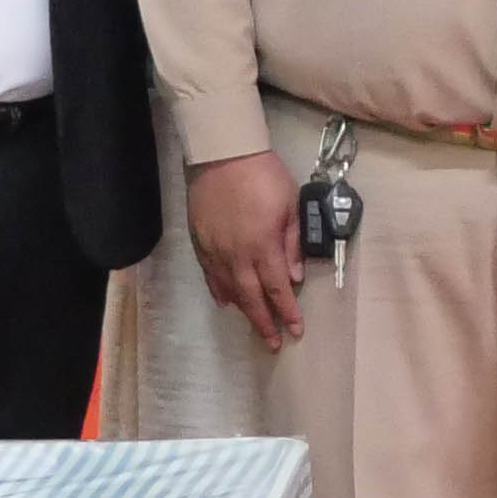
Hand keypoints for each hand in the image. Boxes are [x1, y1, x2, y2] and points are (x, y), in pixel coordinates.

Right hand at [190, 151, 305, 350]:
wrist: (222, 155)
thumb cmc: (263, 176)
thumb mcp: (290, 205)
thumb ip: (293, 243)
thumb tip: (294, 277)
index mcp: (263, 247)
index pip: (277, 290)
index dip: (287, 312)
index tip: (296, 330)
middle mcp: (237, 256)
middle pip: (252, 298)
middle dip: (264, 322)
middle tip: (274, 342)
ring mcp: (215, 251)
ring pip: (229, 290)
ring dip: (243, 311)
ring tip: (255, 325)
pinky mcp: (200, 242)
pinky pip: (210, 275)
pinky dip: (219, 291)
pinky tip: (226, 301)